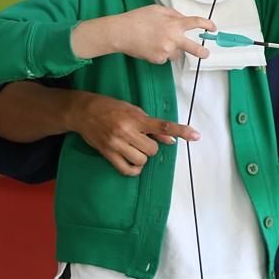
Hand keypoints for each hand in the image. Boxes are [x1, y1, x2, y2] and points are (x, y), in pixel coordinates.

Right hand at [67, 91, 200, 175]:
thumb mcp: (134, 110)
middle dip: (152, 147)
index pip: (164, 126)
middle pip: (152, 149)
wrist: (83, 111)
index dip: (181, 131)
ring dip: (143, 157)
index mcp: (136, 118)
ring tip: (135, 149)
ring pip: (141, 160)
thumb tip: (171, 140)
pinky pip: (126, 169)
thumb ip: (153, 126)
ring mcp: (116, 144)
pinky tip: (133, 164)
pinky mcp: (107, 153)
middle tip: (143, 140)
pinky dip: (134, 169)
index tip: (195, 135)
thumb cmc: (111, 108)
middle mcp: (126, 131)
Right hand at [72, 5, 215, 63]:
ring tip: (156, 41)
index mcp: (174, 24)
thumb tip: (184, 20)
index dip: (207, 25)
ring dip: (172, 49)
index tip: (212, 28)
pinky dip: (160, 53)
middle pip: (194, 48)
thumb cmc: (137, 18)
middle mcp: (173, 38)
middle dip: (202, 52)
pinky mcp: (158, 59)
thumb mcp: (157, 9)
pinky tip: (149, 46)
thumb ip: (173, 14)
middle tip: (205, 54)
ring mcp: (166, 51)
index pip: (196, 23)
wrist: (120, 33)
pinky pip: (165, 58)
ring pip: (176, 53)